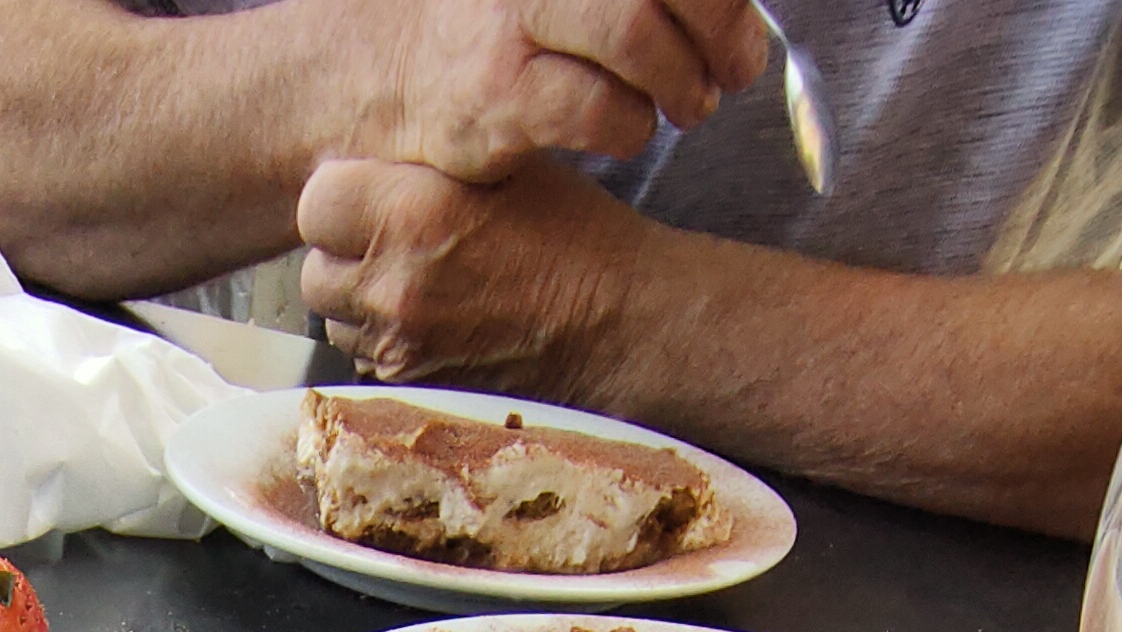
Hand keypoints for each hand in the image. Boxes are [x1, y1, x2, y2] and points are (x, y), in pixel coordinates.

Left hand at [298, 155, 655, 391]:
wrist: (617, 326)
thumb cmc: (571, 239)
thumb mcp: (498, 169)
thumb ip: (420, 173)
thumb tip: (371, 180)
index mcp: (408, 215)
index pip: (315, 203)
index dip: (341, 200)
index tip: (369, 202)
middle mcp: (391, 287)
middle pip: (314, 272)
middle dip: (345, 259)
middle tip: (396, 250)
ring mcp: (397, 348)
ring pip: (338, 322)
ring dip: (364, 307)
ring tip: (425, 290)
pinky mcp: (411, 391)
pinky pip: (369, 362)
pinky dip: (390, 346)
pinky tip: (439, 329)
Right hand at [337, 0, 769, 181]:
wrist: (380, 67)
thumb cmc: (494, 25)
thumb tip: (729, 12)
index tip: (741, 24)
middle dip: (724, 31)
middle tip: (734, 70)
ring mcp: (512, 24)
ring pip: (637, 37)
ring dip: (684, 83)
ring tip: (690, 104)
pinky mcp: (495, 95)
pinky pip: (595, 110)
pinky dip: (631, 126)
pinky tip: (628, 130)